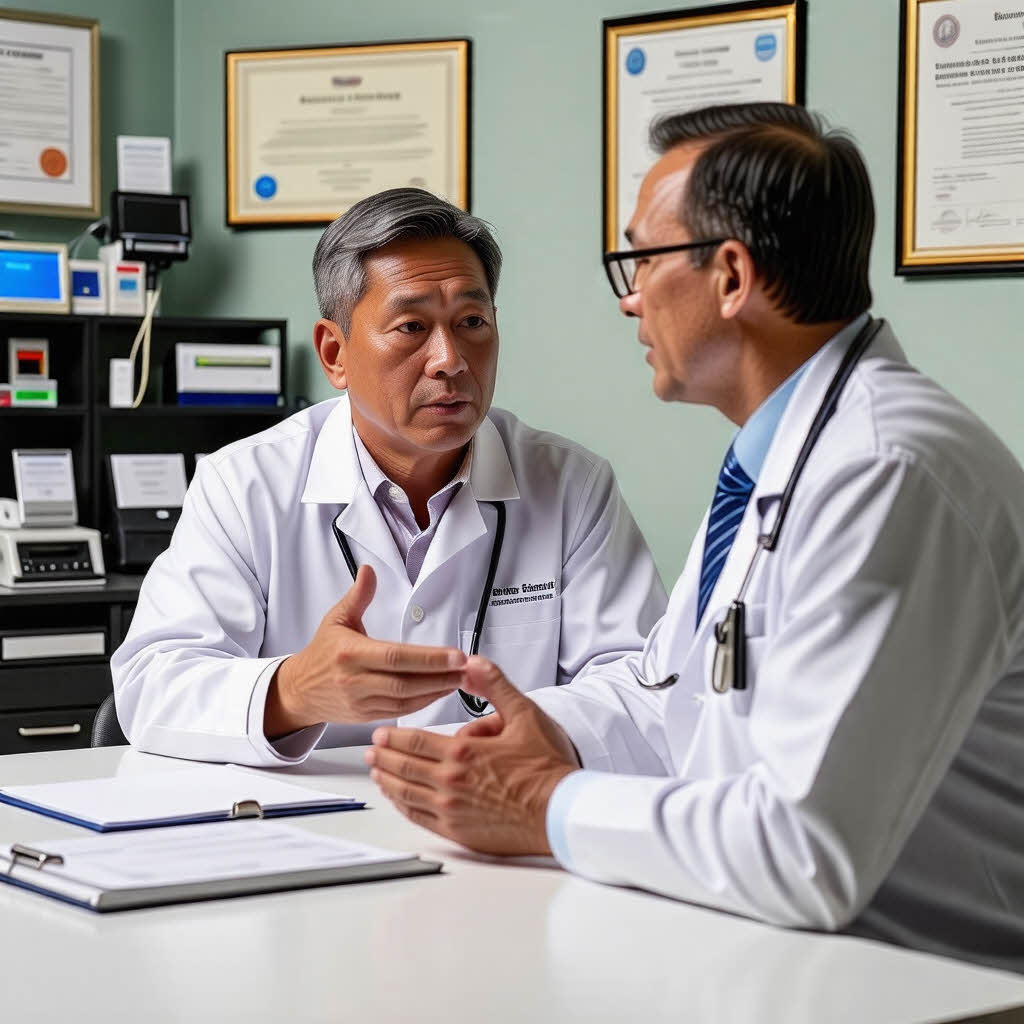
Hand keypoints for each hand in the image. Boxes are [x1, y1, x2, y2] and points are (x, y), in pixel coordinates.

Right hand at [265, 565, 466, 736]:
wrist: (298, 690)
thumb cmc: (322, 653)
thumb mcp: (336, 620)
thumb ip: (358, 596)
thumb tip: (369, 570)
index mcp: (349, 653)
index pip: (395, 656)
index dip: (428, 658)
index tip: (454, 654)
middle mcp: (354, 680)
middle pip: (404, 682)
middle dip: (439, 676)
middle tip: (466, 668)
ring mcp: (360, 701)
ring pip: (405, 700)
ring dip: (436, 691)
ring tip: (460, 679)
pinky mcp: (365, 716)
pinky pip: (399, 712)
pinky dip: (423, 704)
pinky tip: (440, 692)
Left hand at [365, 655, 580, 855]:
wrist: (561, 811)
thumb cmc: (546, 767)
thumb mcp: (524, 714)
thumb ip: (494, 685)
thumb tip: (472, 664)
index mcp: (462, 752)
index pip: (414, 741)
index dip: (393, 736)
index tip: (381, 732)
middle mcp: (450, 782)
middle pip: (403, 766)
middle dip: (383, 756)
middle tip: (370, 749)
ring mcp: (451, 810)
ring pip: (405, 793)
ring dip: (387, 780)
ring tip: (377, 771)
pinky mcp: (457, 832)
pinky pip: (419, 818)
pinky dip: (403, 805)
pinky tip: (399, 799)